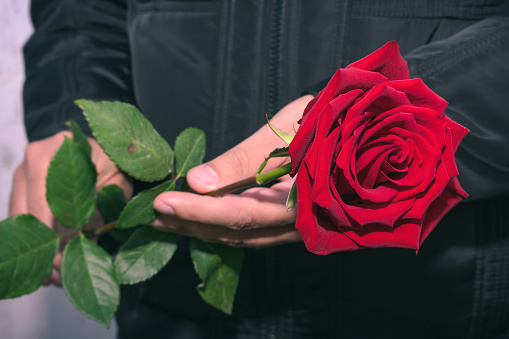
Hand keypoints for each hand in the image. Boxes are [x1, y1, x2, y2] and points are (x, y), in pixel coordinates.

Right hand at [9, 131, 131, 285]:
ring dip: (36, 251)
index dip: (55, 236)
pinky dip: (34, 243)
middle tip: (58, 278)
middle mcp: (31, 160)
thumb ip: (102, 207)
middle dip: (44, 250)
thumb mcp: (117, 181)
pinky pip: (20, 220)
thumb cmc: (112, 164)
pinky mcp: (19, 188)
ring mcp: (21, 174)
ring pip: (20, 221)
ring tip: (53, 278)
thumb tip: (85, 242)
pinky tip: (48, 265)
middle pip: (28, 214)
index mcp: (56, 151)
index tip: (66, 261)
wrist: (97, 148)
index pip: (47, 202)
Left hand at [152, 95, 313, 246]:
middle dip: (193, 223)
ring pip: (242, 237)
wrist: (357, 134)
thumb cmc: (325, 121)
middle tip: (153, 212)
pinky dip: (220, 228)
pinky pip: (252, 234)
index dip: (200, 210)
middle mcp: (301, 223)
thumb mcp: (285, 132)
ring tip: (165, 219)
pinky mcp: (291, 226)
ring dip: (202, 229)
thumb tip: (198, 181)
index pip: (243, 214)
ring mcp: (297, 228)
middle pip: (238, 232)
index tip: (163, 202)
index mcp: (304, 199)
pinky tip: (196, 220)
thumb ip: (244, 161)